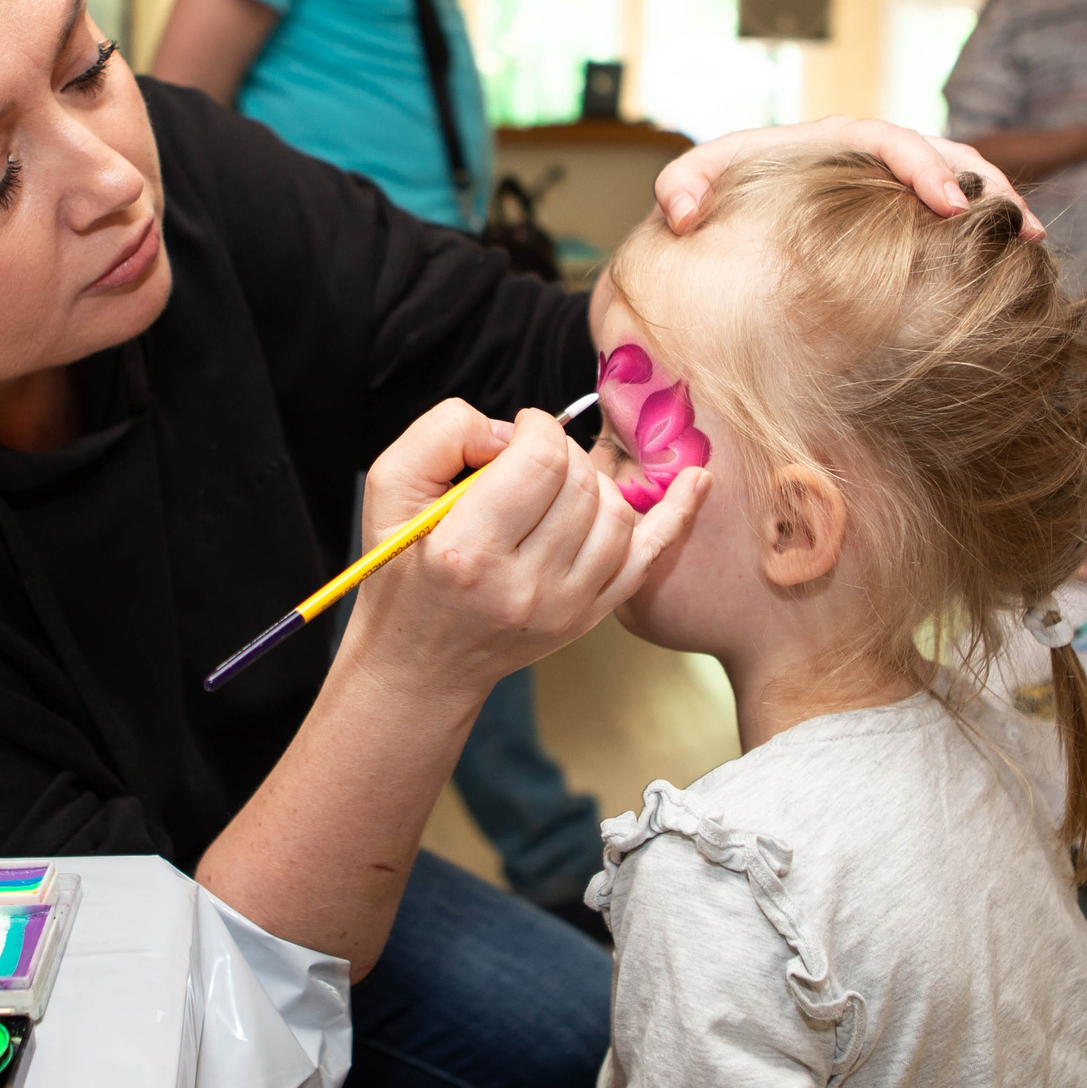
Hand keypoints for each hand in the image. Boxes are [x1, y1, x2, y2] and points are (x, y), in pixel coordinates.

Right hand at [347, 399, 707, 704]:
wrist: (422, 661)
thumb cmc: (403, 566)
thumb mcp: (390, 488)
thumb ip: (444, 434)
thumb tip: (513, 428)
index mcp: (467, 551)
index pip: (540, 462)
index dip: (537, 427)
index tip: (519, 432)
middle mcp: (522, 586)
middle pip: (581, 483)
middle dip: (561, 452)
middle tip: (531, 461)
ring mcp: (564, 608)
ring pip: (617, 512)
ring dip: (595, 481)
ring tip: (561, 484)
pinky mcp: (590, 617)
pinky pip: (648, 556)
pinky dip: (676, 514)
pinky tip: (696, 480)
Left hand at [651, 117, 1042, 238]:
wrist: (721, 209)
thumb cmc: (708, 192)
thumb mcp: (688, 183)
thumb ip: (679, 187)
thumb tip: (681, 214)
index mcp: (830, 140)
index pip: (888, 142)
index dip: (923, 167)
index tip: (948, 204)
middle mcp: (868, 155)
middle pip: (943, 154)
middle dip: (984, 186)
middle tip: (1018, 227)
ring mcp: (888, 182)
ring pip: (960, 177)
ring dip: (998, 204)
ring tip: (1033, 241)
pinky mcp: (898, 211)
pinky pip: (951, 210)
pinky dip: (983, 227)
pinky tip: (1012, 261)